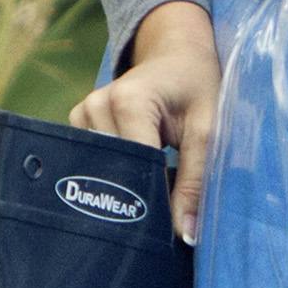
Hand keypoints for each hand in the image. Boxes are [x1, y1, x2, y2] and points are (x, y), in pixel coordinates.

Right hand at [69, 1, 219, 242]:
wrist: (177, 53)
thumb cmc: (198, 86)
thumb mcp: (208, 130)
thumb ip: (196, 182)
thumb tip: (186, 234)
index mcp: (129, 103)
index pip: (134, 169)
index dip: (152, 202)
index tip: (169, 229)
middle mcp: (97, 106)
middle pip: (112, 171)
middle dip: (137, 197)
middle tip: (160, 219)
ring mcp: (82, 113)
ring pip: (101, 169)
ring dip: (126, 184)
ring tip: (151, 190)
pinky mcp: (78, 122)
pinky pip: (93, 160)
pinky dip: (115, 171)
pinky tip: (134, 175)